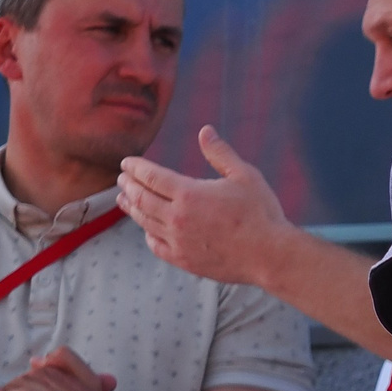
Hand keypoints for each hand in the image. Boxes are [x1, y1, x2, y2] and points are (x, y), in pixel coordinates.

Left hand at [119, 127, 293, 287]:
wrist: (269, 255)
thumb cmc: (261, 212)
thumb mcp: (245, 175)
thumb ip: (220, 153)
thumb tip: (205, 130)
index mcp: (189, 194)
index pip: (151, 177)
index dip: (136, 168)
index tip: (127, 162)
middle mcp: (177, 218)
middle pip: (141, 198)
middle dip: (129, 186)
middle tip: (122, 178)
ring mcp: (178, 241)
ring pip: (145, 222)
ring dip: (131, 208)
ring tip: (123, 199)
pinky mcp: (184, 260)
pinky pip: (156, 245)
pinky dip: (147, 234)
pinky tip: (147, 229)